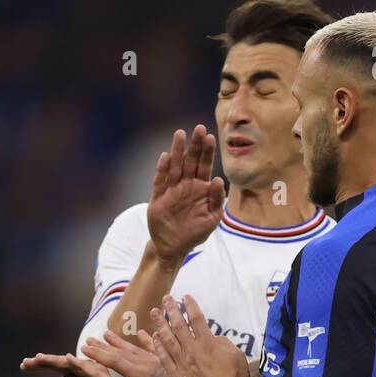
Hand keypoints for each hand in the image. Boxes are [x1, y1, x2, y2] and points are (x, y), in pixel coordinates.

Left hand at [20, 352, 130, 376]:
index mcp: (78, 376)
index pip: (57, 367)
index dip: (41, 365)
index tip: (23, 365)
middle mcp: (86, 371)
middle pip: (62, 363)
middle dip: (44, 362)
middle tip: (27, 362)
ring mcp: (96, 374)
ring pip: (73, 364)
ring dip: (56, 360)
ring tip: (40, 358)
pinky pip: (91, 371)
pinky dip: (80, 364)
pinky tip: (69, 360)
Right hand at [81, 329, 190, 376]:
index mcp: (140, 375)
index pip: (114, 362)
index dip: (99, 355)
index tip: (85, 349)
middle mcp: (147, 363)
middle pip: (122, 351)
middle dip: (104, 346)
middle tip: (90, 338)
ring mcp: (158, 358)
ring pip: (135, 346)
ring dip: (120, 340)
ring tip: (107, 332)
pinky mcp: (170, 358)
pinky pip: (156, 344)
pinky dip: (147, 338)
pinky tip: (143, 332)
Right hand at [147, 126, 225, 267]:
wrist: (174, 248)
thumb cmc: (195, 232)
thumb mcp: (212, 219)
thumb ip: (216, 200)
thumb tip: (217, 179)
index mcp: (200, 187)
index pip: (205, 165)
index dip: (207, 152)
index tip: (211, 137)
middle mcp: (186, 184)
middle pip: (190, 161)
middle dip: (195, 145)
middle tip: (199, 128)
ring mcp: (171, 190)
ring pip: (174, 166)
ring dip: (177, 151)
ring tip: (180, 134)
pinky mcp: (158, 198)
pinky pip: (160, 182)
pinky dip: (162, 170)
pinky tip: (165, 157)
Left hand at [147, 294, 248, 376]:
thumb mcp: (235, 355)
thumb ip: (222, 343)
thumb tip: (213, 338)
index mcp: (208, 343)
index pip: (197, 319)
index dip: (190, 306)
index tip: (185, 297)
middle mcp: (192, 350)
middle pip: (179, 326)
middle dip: (172, 310)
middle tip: (166, 299)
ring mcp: (182, 363)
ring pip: (167, 339)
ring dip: (160, 324)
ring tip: (154, 312)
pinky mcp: (176, 376)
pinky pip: (164, 358)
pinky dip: (158, 346)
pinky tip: (154, 337)